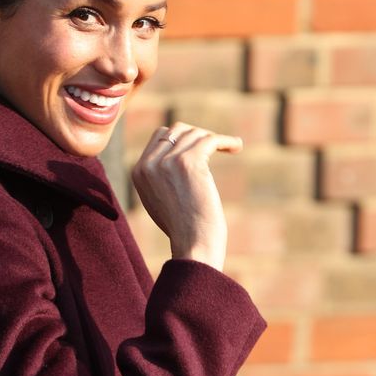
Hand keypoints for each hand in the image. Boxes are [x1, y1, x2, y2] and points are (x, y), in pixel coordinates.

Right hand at [131, 122, 242, 270]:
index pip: (160, 136)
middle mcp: (149, 164)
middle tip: (214, 147)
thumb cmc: (183, 229)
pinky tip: (236, 146)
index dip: (182, 138)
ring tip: (231, 147)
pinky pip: (210, 140)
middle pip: (177, 130)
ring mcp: (167, 162)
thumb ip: (159, 175)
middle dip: (197, 135)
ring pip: (195, 134)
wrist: (193, 245)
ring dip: (214, 139)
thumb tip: (173, 152)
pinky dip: (226, 141)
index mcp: (139, 171)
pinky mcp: (189, 163)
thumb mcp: (159, 199)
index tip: (201, 147)